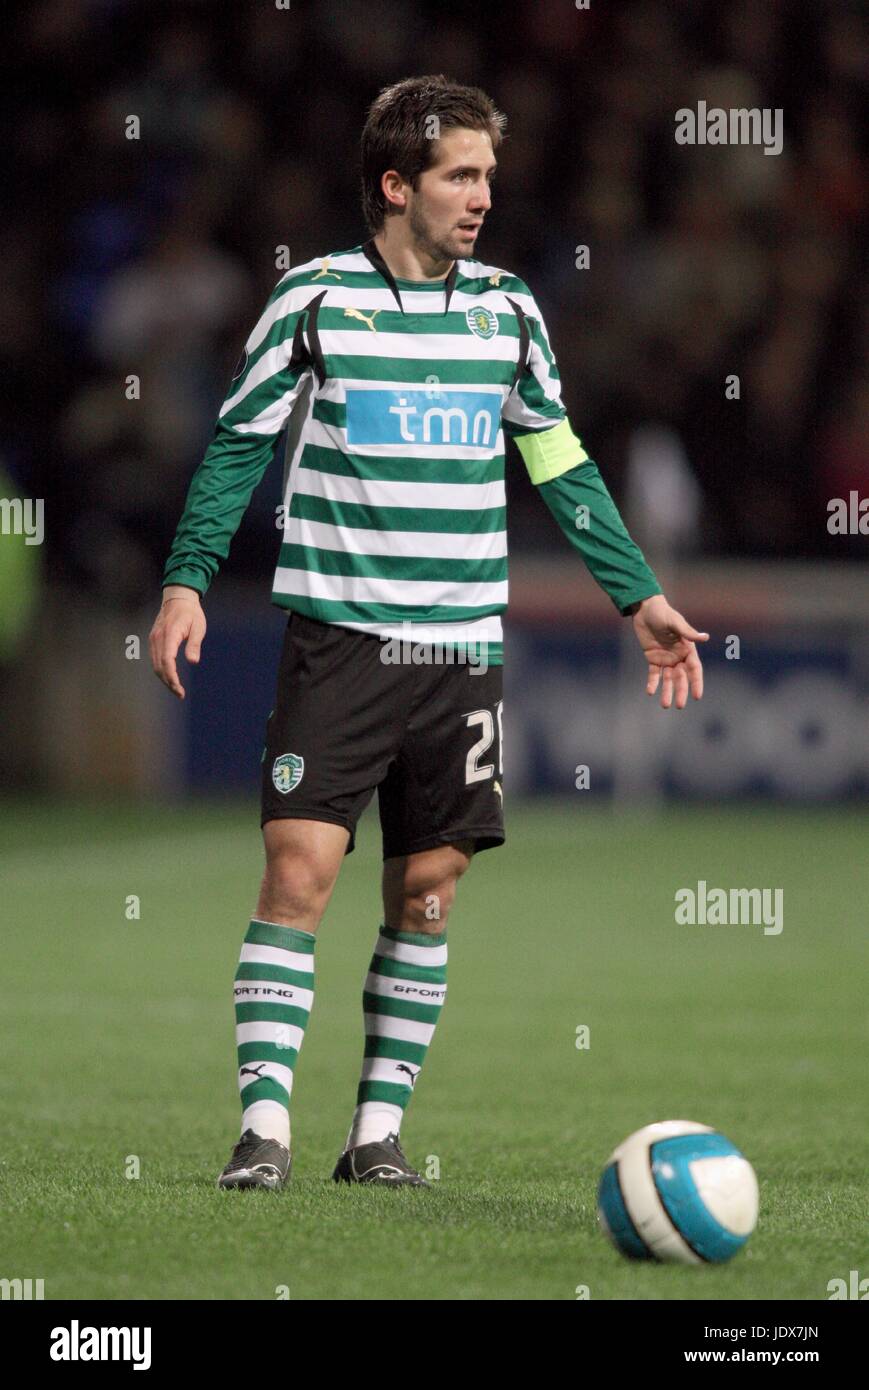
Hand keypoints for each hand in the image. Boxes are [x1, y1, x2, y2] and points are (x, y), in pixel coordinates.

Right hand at [149, 586, 206, 699]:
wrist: (178, 597)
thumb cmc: (191, 613)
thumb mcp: (198, 627)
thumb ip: (194, 644)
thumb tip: (193, 661)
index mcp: (169, 634)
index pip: (167, 660)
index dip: (171, 676)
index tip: (179, 688)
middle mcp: (158, 638)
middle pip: (159, 666)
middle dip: (168, 682)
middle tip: (180, 694)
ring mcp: (153, 639)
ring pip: (155, 665)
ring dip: (164, 679)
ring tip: (176, 689)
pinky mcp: (153, 640)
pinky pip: (155, 659)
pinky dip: (161, 671)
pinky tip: (170, 678)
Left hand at [631, 594, 707, 709]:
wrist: (645, 609)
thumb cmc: (663, 613)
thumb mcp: (675, 622)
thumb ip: (688, 632)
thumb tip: (705, 637)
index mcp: (687, 649)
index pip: (694, 669)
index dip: (696, 683)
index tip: (697, 696)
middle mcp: (678, 656)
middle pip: (681, 678)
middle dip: (681, 691)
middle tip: (679, 705)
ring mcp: (666, 659)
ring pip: (668, 679)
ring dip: (667, 692)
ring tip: (665, 705)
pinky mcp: (653, 658)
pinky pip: (654, 674)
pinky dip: (652, 683)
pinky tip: (650, 692)